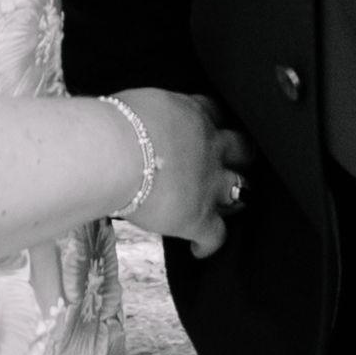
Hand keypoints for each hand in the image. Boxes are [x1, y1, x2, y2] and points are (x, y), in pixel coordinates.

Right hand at [108, 88, 252, 257]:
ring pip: (239, 188)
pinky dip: (208, 244)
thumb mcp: (141, 105)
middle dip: (240, 155)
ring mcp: (208, 182)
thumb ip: (154, 116)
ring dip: (234, 196)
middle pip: (241, 148)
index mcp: (191, 113)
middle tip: (234, 163)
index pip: (214, 112)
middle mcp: (208, 146)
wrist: (114, 155)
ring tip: (228, 204)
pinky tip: (198, 248)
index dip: (215, 122)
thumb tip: (142, 125)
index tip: (210, 128)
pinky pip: (216, 235)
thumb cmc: (115, 124)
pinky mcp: (198, 216)